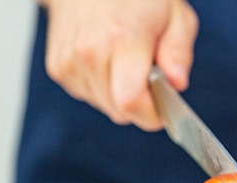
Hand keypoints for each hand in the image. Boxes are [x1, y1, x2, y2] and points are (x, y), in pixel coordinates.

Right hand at [41, 0, 197, 129]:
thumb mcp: (175, 15)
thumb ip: (179, 52)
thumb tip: (177, 83)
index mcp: (122, 39)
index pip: (132, 102)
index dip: (153, 113)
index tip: (166, 106)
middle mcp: (89, 52)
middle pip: (121, 111)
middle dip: (142, 103)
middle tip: (149, 75)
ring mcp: (69, 62)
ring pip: (106, 106)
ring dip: (122, 95)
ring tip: (127, 61)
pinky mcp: (58, 68)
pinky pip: (90, 96)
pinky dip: (104, 87)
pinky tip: (108, 61)